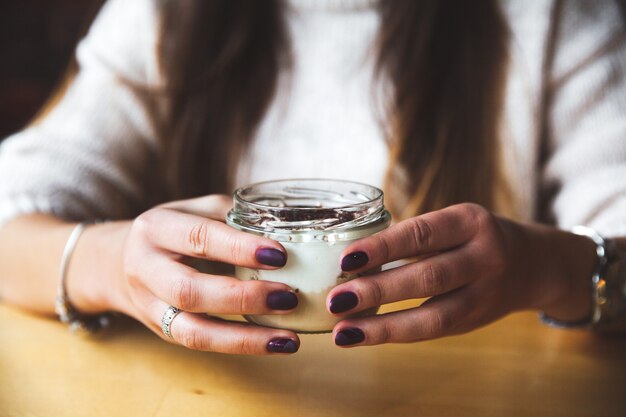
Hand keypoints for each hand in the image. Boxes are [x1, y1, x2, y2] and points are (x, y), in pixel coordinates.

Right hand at [118, 195, 299, 353]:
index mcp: (156, 228)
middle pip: (189, 291)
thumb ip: (234, 216)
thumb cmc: (174, 230)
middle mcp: (146, 269)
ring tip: (288, 337)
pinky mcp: (164, 332)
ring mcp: (151, 306)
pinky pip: (202, 344)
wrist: (120, 262)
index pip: (198, 238)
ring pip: (193, 332)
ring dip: (245, 337)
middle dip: (243, 297)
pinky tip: (275, 343)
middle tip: (288, 296)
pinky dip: (241, 346)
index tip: (279, 255)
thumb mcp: (196, 210)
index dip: (239, 248)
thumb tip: (286, 229)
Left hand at [326, 203, 595, 346]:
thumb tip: (350, 259)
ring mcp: (485, 293)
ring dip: (383, 326)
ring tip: (344, 331)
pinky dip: (397, 334)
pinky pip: (434, 331)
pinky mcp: (477, 321)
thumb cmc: (473, 238)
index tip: (346, 259)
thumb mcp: (452, 224)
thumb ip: (411, 238)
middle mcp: (484, 256)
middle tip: (336, 299)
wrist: (533, 264)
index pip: (422, 234)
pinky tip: (365, 335)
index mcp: (470, 221)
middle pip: (428, 276)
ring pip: (433, 315)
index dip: (383, 247)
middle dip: (378, 290)